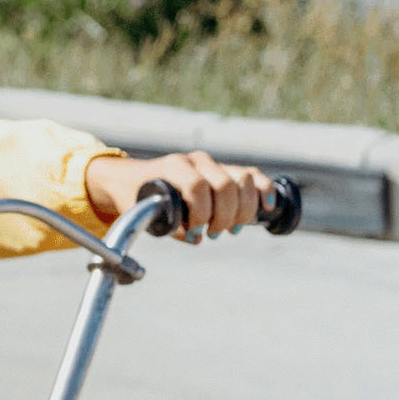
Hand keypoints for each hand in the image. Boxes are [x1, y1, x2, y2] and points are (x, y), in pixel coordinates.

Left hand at [85, 151, 272, 242]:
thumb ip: (167, 226)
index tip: (195, 232)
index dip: (201, 213)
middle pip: (225, 185)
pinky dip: (263, 191)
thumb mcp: (144, 211)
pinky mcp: (225, 170)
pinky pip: (251, 175)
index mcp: (173, 166)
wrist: (131, 177)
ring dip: (243, 209)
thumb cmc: (136, 195)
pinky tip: (267, 208)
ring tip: (231, 229)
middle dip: (224, 216)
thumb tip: (195, 238)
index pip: (197, 186)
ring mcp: (212, 164)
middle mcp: (196, 161)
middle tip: (214, 234)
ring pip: (242, 180)